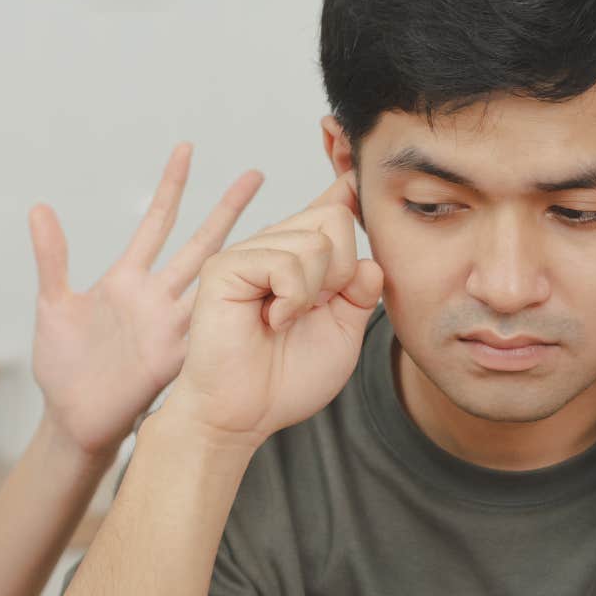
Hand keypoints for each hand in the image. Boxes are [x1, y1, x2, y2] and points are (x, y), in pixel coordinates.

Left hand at [29, 143, 262, 456]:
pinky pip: (212, 329)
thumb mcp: (53, 304)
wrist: (72, 419)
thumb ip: (51, 257)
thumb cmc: (62, 365)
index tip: (187, 148)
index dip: (172, 186)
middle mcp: (157, 297)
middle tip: (256, 173)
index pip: (157, 222)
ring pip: (217, 281)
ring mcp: (172, 326)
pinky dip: (239, 310)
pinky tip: (266, 291)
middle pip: (200, 243)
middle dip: (228, 208)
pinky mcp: (177, 358)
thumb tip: (39, 207)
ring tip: (278, 225)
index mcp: (127, 279)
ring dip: (246, 253)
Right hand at [159, 174, 384, 449]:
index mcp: (301, 258)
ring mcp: (248, 252)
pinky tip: (271, 320)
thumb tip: (369, 259)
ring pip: (315, 242)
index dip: (350, 191)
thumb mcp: (344, 332)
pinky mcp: (225, 266)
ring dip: (314, 293)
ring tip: (285, 320)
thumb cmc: (285, 379)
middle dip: (342, 271)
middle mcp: (273, 247)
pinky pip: (285, 261)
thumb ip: (361, 291)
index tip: (358, 181)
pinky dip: (292, 298)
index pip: (332, 205)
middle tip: (314, 309)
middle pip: (334, 218)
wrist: (245, 413)